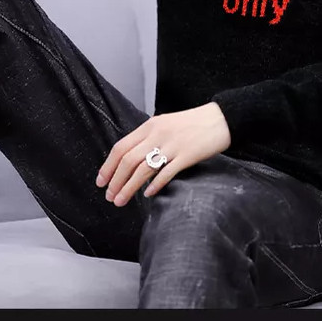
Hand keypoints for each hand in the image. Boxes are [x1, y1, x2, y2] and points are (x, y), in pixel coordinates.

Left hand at [95, 102, 231, 205]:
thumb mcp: (165, 124)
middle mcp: (158, 134)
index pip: (121, 147)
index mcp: (150, 126)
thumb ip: (148, 138)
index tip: (101, 182)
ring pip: (143, 169)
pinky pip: (166, 173)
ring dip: (128, 187)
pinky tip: (148, 195)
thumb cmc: (192, 124)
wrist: (220, 119)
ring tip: (120, 201)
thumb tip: (130, 161)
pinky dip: (154, 185)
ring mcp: (172, 145)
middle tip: (109, 196)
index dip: (108, 166)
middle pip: (128, 160)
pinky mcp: (187, 155)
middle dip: (115, 181)